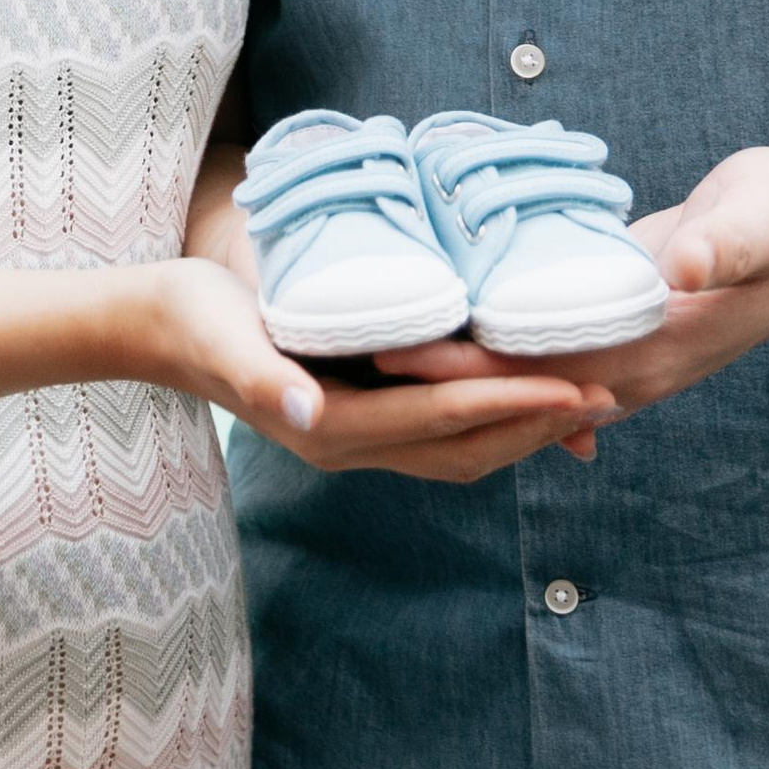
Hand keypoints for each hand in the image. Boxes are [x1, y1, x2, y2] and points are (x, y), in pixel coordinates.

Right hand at [171, 155, 615, 480]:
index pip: (442, 420)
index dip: (510, 404)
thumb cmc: (194, 319)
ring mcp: (357, 436)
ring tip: (585, 402)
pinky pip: (440, 433)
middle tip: (608, 395)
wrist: (159, 327)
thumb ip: (262, 378)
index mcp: (329, 428)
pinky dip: (491, 419)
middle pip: (465, 448)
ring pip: (460, 449)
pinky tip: (523, 393)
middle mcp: (350, 443)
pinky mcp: (360, 416)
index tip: (571, 389)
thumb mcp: (223, 337)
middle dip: (537, 425)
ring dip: (524, 428)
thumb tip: (305, 413)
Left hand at [377, 144, 768, 420]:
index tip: (392, 349)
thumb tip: (682, 268)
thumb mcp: (760, 220)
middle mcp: (623, 373)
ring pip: (512, 384)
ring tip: (361, 349)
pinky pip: (531, 359)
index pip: (534, 372)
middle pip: (506, 391)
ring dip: (446, 377)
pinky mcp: (606, 333)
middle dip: (428, 382)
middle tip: (342, 357)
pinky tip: (429, 346)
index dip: (463, 367)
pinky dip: (480, 359)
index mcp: (647, 352)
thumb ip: (720, 245)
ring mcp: (615, 360)